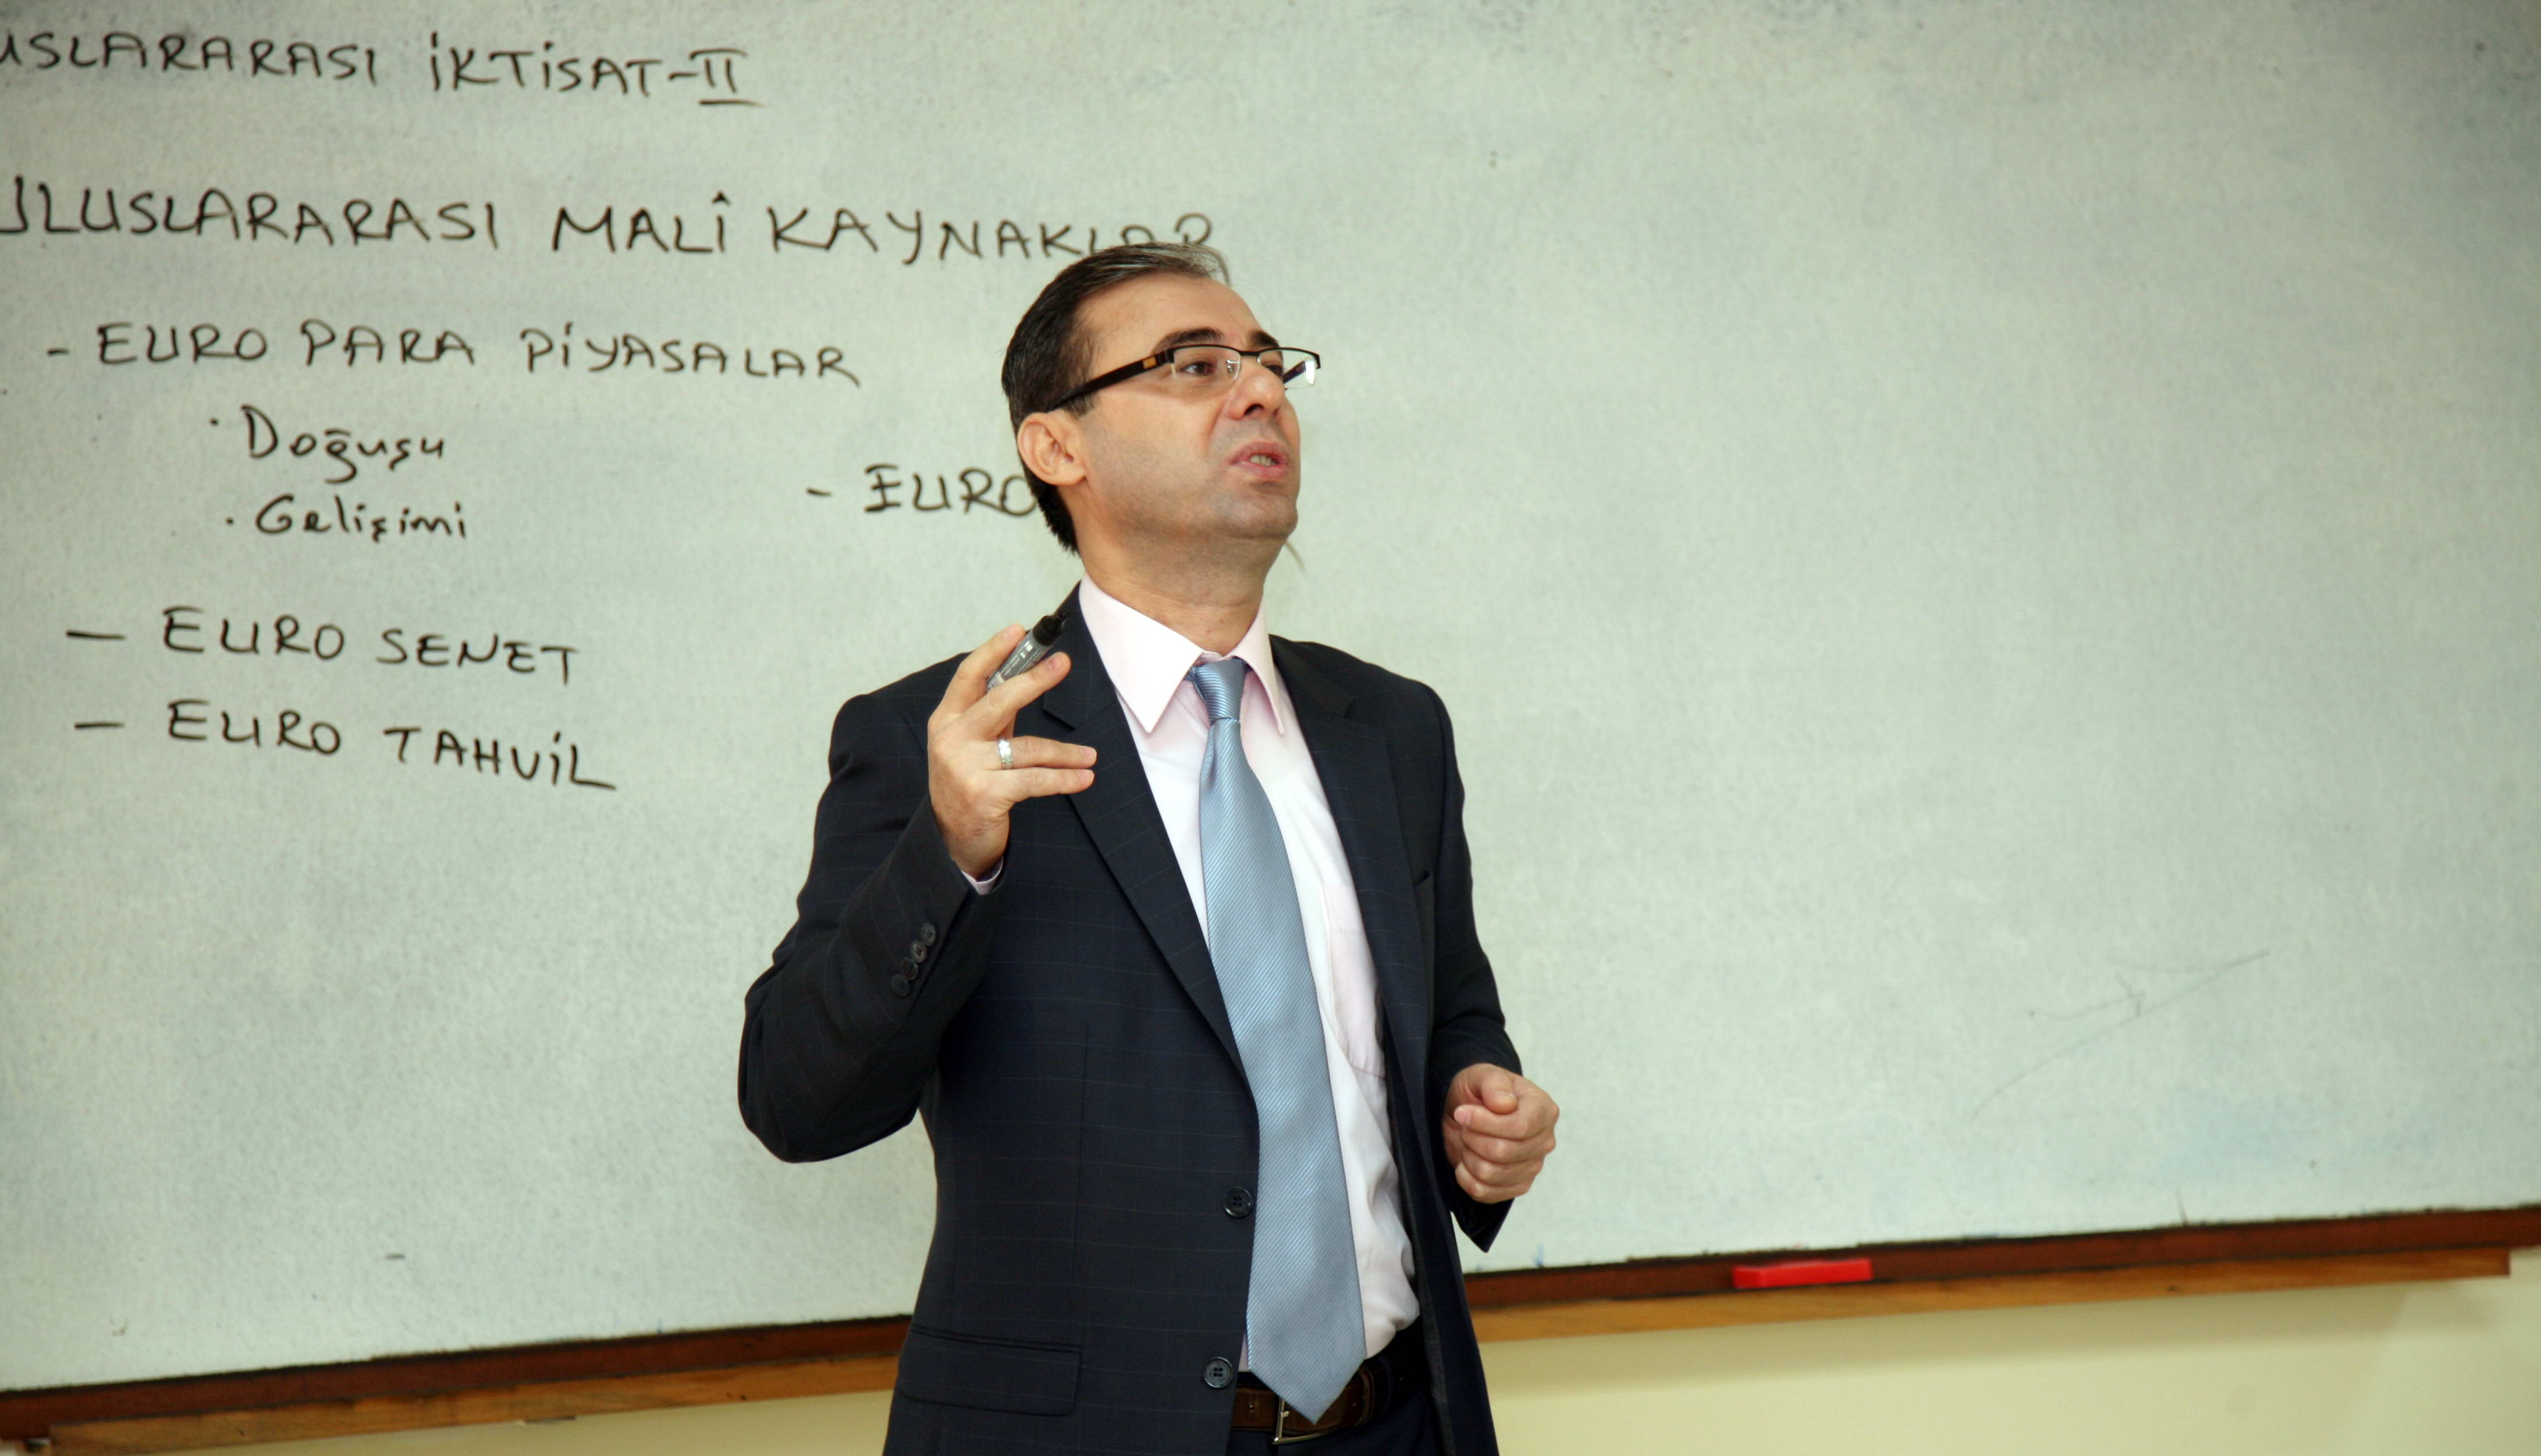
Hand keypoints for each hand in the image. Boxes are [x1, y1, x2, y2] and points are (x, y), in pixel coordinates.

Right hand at [928, 624, 1096, 877]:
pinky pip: (1035, 780)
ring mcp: (966, 767)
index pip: (969, 676)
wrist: (951, 839)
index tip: (1019, 629)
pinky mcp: (984, 794)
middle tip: (1063, 663)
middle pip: (998, 700)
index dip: (994, 650)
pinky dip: (1064, 778)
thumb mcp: (973, 744)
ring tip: (1089, 756)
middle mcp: (952, 739)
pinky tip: (1084, 777)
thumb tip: (1030, 675)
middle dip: (1034, 680)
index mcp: (947, 720)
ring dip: (1065, 752)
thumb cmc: (967, 782)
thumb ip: (995, 715)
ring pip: (1027, 747)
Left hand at [1441, 1064, 1557, 1203]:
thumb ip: (1494, 1084)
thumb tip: (1506, 1105)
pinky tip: (1466, 1161)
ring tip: (1468, 1141)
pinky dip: (1466, 1178)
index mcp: (1543, 1110)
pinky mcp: (1517, 1186)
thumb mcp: (1481, 1075)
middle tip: (1465, 1125)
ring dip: (1469, 1156)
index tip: (1462, 1112)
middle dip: (1473, 1137)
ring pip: (1492, 1174)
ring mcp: (1532, 1167)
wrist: (1467, 1113)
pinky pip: (1486, 1193)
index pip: (1520, 1127)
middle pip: (1503, 1152)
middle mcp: (1544, 1140)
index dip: (1486, 1123)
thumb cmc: (1478, 1092)